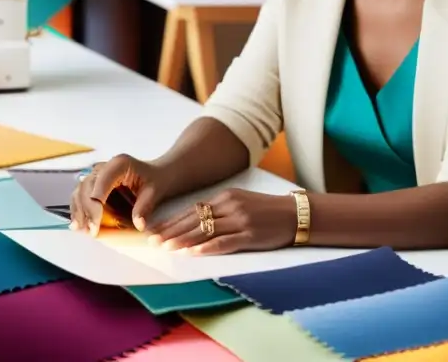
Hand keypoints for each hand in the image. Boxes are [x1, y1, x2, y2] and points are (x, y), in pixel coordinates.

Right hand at [69, 154, 165, 236]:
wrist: (157, 174)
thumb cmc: (156, 181)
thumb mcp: (154, 192)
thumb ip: (144, 207)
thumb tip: (138, 225)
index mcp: (119, 164)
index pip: (100, 184)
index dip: (95, 206)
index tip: (96, 226)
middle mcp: (104, 166)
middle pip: (86, 187)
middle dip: (86, 210)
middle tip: (92, 231)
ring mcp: (97, 174)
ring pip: (80, 191)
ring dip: (79, 211)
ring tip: (81, 230)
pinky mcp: (94, 183)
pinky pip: (81, 196)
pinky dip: (79, 209)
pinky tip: (78, 224)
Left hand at [147, 189, 296, 255]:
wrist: (295, 214)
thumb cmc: (266, 211)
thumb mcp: (241, 203)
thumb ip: (220, 211)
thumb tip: (193, 223)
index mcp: (226, 196)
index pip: (192, 210)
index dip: (172, 222)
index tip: (155, 231)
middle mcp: (231, 205)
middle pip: (194, 219)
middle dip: (171, 231)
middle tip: (152, 242)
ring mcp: (240, 220)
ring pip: (205, 230)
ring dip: (183, 240)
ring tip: (166, 248)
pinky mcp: (250, 234)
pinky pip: (224, 241)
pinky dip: (207, 247)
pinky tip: (193, 252)